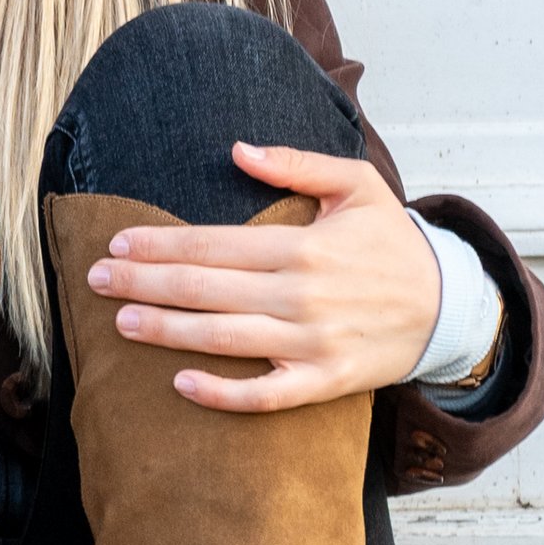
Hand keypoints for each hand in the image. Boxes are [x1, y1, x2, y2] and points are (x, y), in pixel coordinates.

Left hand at [81, 142, 442, 415]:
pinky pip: (266, 394)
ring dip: (166, 331)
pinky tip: (180, 385)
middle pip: (205, 290)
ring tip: (119, 323)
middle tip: (93, 280)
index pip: (213, 245)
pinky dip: (223, 393)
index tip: (116, 245)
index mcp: (303, 246)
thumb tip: (237, 150)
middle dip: (143, 283)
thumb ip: (296, 165)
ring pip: (224, 338)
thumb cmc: (392, 243)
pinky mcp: (325, 380)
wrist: (449, 306)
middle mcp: (302, 294)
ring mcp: (313, 341)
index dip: (160, 245)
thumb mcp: (357, 186)